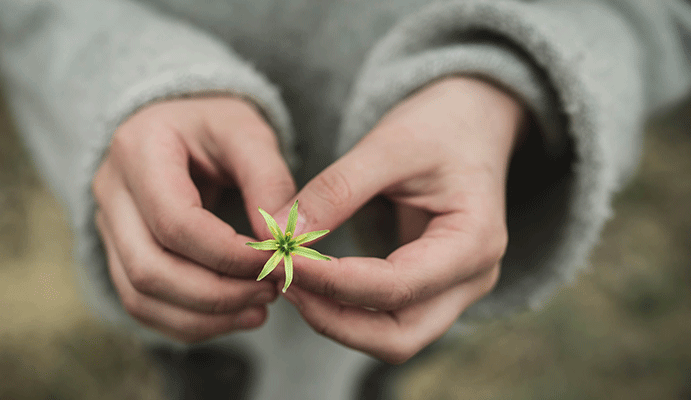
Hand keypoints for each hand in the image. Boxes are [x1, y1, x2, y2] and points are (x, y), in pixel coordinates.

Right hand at [93, 96, 295, 342]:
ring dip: (205, 317)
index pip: (175, 223)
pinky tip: (234, 315)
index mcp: (138, 149)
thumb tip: (283, 243)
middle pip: (149, 269)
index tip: (277, 261)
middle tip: (271, 291)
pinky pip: (142, 306)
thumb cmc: (217, 125)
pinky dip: (189, 322)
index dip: (228, 254)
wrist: (180, 126)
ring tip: (259, 309)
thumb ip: (269, 181)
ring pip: (140, 297)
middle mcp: (110, 191)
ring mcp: (107, 227)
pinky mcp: (117, 254)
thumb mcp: (249, 133)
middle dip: (217, 294)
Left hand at [277, 77, 525, 362]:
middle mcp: (472, 279)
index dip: (333, 281)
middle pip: (398, 337)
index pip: (397, 287)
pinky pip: (386, 319)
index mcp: (474, 241)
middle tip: (280, 278)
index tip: (281, 259)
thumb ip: (338, 189)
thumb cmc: (439, 125)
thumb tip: (282, 234)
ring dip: (334, 319)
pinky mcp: (431, 290)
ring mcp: (454, 291)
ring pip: (391, 338)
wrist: (471, 120)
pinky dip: (344, 309)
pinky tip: (308, 278)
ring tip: (287, 277)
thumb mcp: (389, 144)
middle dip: (332, 318)